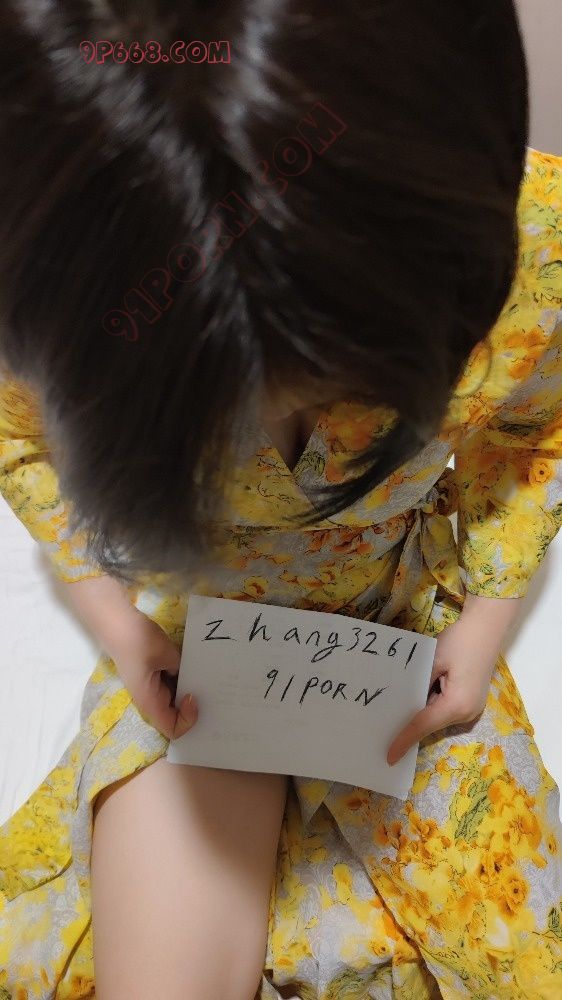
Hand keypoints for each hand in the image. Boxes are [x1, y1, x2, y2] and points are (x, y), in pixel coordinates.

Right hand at [108, 609, 198, 740]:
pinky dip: (183, 678)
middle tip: (209, 687)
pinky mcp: (152, 675)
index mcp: (150, 701)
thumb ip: (182, 670)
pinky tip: (195, 665)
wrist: (117, 622)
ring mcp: (151, 687)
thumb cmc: (138, 641)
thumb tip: (191, 677)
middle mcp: (150, 699)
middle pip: (175, 715)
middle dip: (192, 705)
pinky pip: (171, 684)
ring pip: (174, 698)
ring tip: (206, 676)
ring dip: (188, 689)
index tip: (194, 697)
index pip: (172, 728)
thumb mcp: (167, 655)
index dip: (188, 720)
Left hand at [386, 600, 511, 765]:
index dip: (404, 740)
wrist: (487, 628)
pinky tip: (414, 698)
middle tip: (381, 730)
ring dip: (419, 715)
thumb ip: (417, 684)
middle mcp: (467, 713)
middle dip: (408, 727)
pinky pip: (445, 710)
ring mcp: (472, 710)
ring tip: (392, 713)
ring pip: (437, 718)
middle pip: (430, 725)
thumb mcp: (432, 660)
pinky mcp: (471, 702)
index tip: (389, 757)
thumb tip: (401, 703)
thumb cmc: (460, 642)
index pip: (423, 726)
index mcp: (457, 705)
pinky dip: (430, 706)